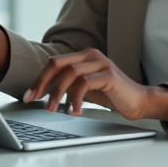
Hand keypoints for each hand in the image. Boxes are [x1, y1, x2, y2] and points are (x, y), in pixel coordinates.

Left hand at [23, 49, 167, 122]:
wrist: (138, 102)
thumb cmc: (111, 96)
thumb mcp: (85, 89)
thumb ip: (68, 86)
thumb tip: (42, 93)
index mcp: (83, 56)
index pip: (54, 63)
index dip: (39, 79)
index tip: (28, 95)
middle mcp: (91, 55)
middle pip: (58, 64)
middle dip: (42, 83)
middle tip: (35, 100)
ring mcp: (101, 63)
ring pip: (70, 73)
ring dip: (57, 93)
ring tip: (54, 109)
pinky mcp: (110, 76)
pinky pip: (85, 84)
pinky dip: (75, 98)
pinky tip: (75, 111)